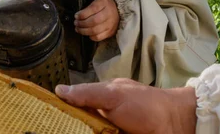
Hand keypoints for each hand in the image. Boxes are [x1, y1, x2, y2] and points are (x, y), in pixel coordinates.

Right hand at [55, 79, 196, 133]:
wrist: (176, 125)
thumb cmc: (146, 105)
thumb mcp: (113, 94)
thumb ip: (87, 93)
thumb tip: (59, 90)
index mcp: (99, 102)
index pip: (73, 107)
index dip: (59, 111)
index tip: (43, 115)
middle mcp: (102, 120)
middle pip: (78, 125)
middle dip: (66, 125)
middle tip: (48, 128)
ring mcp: (109, 133)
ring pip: (88, 132)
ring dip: (76, 130)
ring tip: (53, 131)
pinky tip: (76, 132)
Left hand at [74, 0, 118, 40]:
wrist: (120, 12)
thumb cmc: (106, 1)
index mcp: (105, 2)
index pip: (94, 8)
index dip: (84, 13)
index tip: (76, 15)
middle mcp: (109, 13)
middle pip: (94, 21)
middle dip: (82, 23)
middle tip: (75, 22)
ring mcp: (110, 24)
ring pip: (95, 30)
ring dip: (84, 31)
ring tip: (77, 28)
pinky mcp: (110, 32)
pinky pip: (99, 37)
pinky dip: (91, 36)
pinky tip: (86, 33)